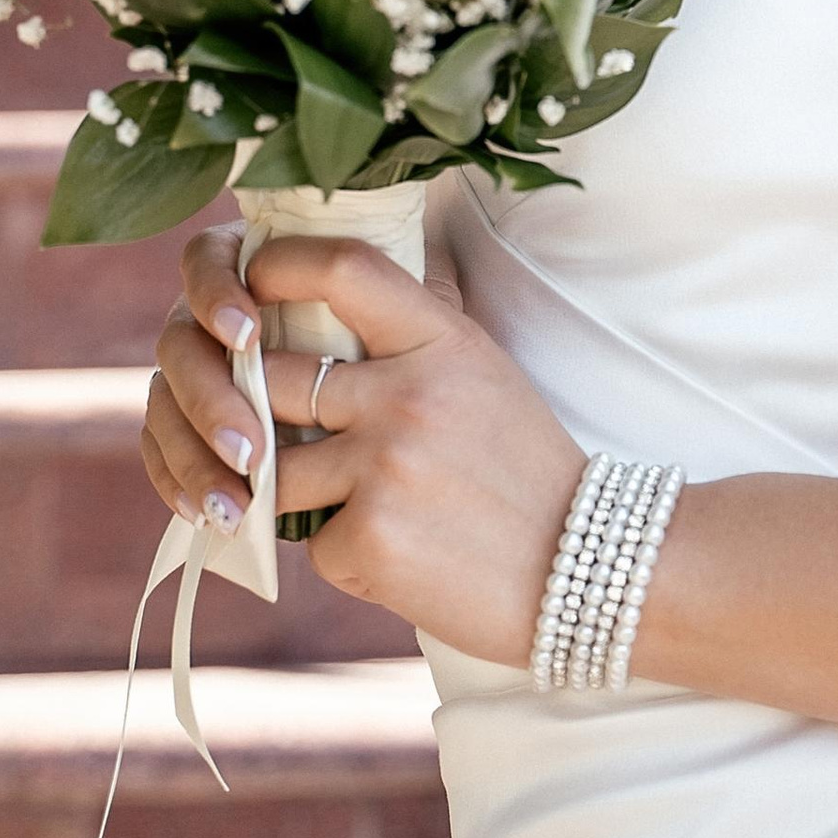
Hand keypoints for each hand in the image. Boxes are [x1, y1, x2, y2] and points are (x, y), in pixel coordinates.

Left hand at [142, 224, 586, 667]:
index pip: (344, 269)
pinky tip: (401, 558)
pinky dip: (343, 555)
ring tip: (364, 508)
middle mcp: (409, 394)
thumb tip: (344, 276)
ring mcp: (385, 467)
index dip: (280, 266)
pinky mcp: (369, 539)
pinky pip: (311, 543)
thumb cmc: (526, 470)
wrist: (586, 571)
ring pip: (275, 468)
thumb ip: (415, 329)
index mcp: (442, 341)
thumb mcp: (482, 372)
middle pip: (274, 376)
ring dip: (298, 493)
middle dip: (261, 410)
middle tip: (288, 435)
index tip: (251, 283)